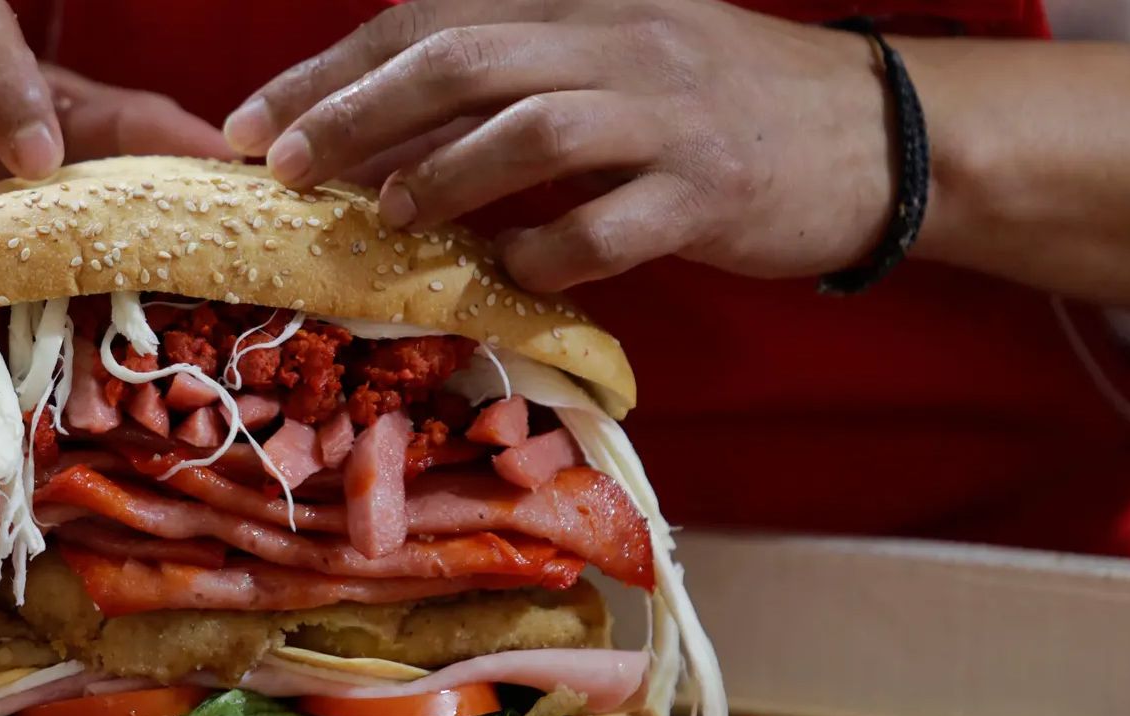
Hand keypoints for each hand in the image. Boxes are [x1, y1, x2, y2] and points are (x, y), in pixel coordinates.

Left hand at [222, 0, 892, 292]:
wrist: (874, 132)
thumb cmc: (718, 104)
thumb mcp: (612, 56)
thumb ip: (508, 77)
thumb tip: (376, 129)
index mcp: (581, 1)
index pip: (431, 17)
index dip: (332, 70)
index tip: (255, 125)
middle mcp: (619, 39)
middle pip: (462, 58)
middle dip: (356, 115)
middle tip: (286, 171)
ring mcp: (670, 113)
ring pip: (533, 129)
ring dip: (443, 175)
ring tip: (388, 216)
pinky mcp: (712, 191)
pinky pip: (611, 224)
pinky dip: (548, 253)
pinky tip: (511, 274)